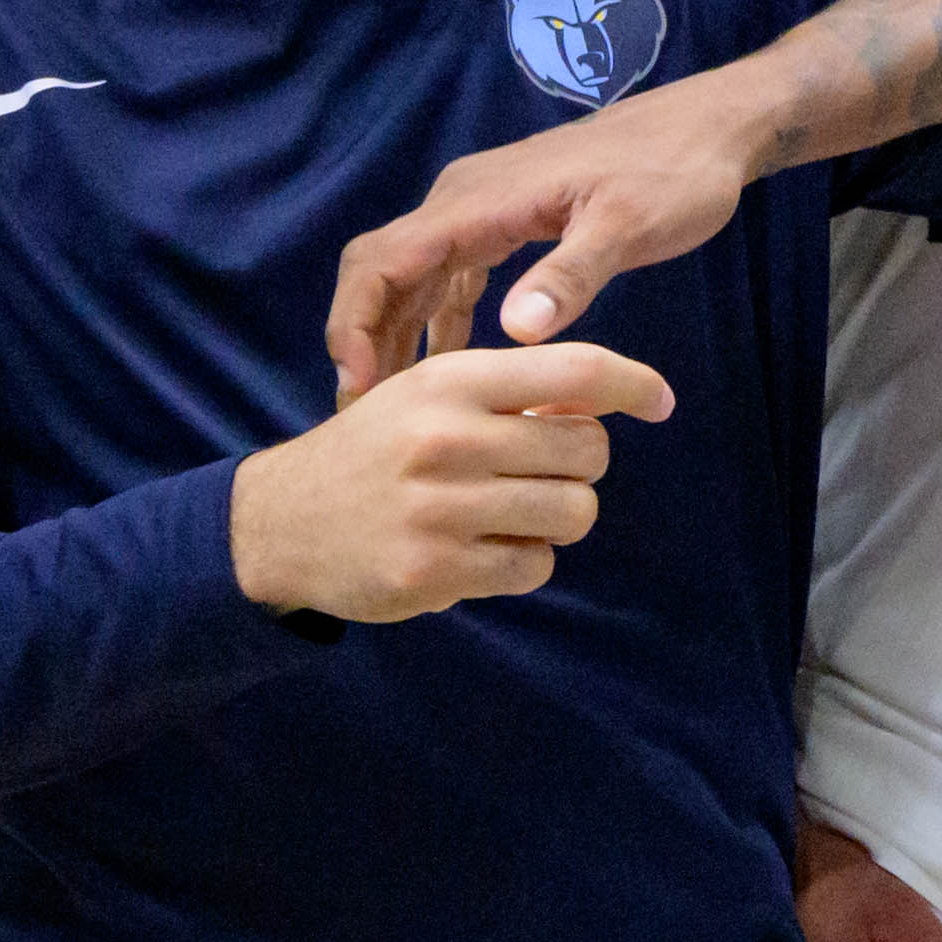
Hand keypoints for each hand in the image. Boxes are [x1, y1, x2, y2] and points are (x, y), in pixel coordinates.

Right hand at [229, 344, 670, 624]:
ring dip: (557, 516)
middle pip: (588, 450)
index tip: (661, 401)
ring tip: (509, 512)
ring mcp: (440, 509)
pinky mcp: (433, 570)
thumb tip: (603, 402)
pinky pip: (535, 566)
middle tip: (539, 472)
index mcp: (450, 381)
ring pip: (573, 513)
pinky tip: (481, 549)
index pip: (577, 371)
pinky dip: (524, 561)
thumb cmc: (376, 450)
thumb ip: (510, 390)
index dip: (634, 383)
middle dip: (580, 464)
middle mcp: (448, 438)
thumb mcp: (428, 393)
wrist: (281, 521)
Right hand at [327, 89, 765, 383]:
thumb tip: (516, 334)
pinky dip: (437, 321)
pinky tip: (445, 371)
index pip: (382, 259)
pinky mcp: (508, 222)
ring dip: (396, 335)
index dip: (355, 321)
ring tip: (388, 405)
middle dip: (365, 339)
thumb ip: (570, 276)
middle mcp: (465, 201)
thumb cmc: (675, 173)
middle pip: (384, 270)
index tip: (354, 384)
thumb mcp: (628, 227)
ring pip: (414, 276)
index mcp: (478, 201)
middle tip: (360, 414)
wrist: (709, 128)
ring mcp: (484, 210)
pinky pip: (451, 276)